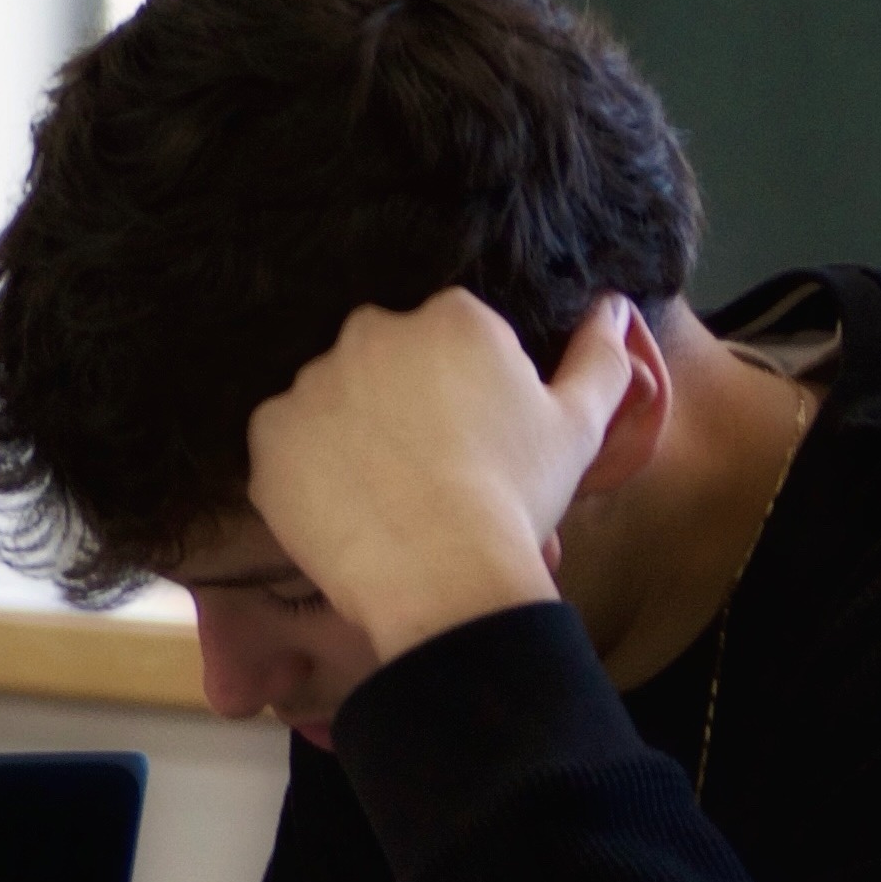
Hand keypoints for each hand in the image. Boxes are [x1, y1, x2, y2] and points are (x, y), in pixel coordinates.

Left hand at [243, 291, 644, 659]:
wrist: (444, 572)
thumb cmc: (518, 495)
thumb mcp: (579, 425)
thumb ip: (600, 358)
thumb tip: (612, 308)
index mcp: (449, 317)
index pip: (451, 335)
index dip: (464, 387)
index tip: (474, 434)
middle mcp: (370, 331)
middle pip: (385, 359)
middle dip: (401, 399)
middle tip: (428, 465)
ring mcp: (311, 381)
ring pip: (332, 400)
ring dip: (352, 434)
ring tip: (386, 492)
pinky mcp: (268, 435)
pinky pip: (286, 445)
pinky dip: (308, 472)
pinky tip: (346, 508)